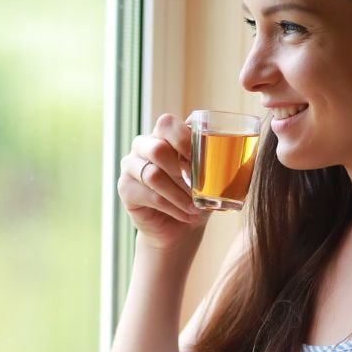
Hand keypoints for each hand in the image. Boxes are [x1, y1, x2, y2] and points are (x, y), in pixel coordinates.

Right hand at [118, 113, 207, 250]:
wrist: (180, 227)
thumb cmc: (196, 196)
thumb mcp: (208, 175)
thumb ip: (211, 158)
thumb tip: (226, 150)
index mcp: (163, 135)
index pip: (167, 123)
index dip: (184, 138)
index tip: (201, 159)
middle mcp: (143, 146)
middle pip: (157, 149)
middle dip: (182, 170)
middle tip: (199, 186)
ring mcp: (131, 166)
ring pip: (153, 175)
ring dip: (179, 194)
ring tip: (195, 206)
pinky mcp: (125, 188)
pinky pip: (150, 196)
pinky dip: (173, 207)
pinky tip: (186, 214)